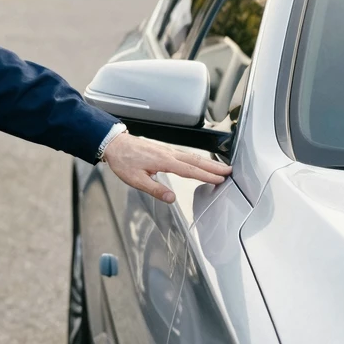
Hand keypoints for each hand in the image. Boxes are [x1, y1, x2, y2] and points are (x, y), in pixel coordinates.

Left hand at [101, 133, 229, 202]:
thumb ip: (155, 189)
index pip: (190, 170)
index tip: (220, 180)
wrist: (114, 144)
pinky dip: (197, 158)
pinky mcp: (163, 149)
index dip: (206, 176)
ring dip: (207, 162)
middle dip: (214, 167)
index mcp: (164, 161)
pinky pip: (185, 154)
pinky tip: (200, 162)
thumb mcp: (136, 180)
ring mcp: (167, 150)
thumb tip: (171, 199)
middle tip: (229, 171)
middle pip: (196, 161)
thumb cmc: (123, 161)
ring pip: (192, 156)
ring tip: (221, 167)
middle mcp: (168, 153)